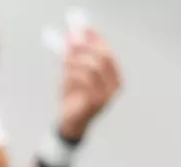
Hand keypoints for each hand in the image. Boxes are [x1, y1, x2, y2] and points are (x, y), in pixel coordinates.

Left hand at [55, 27, 121, 141]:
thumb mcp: (74, 73)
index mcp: (113, 77)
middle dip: (86, 47)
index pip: (108, 53)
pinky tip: (66, 77)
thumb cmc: (74, 97)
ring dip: (75, 61)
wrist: (70, 123)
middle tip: (71, 41)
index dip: (96, 39)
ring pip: (92, 67)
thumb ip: (75, 57)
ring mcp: (107, 95)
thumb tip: (72, 37)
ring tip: (65, 63)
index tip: (84, 29)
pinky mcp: (96, 102)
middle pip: (104, 58)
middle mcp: (114, 86)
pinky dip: (72, 74)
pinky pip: (83, 80)